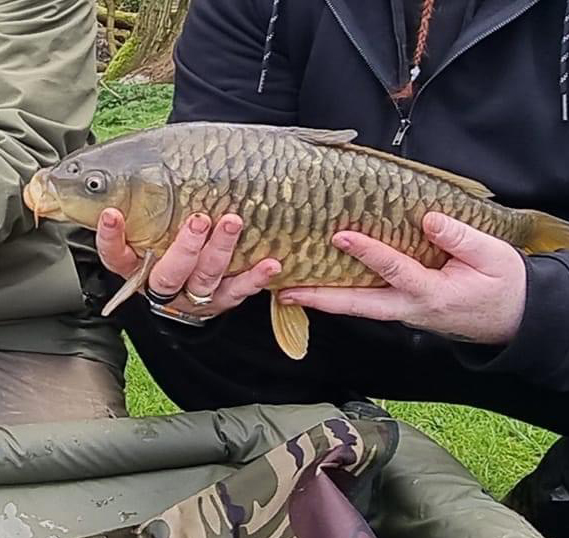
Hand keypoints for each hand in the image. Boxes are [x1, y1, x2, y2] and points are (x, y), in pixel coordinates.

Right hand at [96, 209, 281, 318]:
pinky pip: (237, 292)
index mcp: (135, 265)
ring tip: (232, 222)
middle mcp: (159, 284)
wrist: (191, 273)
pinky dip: (254, 278)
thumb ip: (139, 197)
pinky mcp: (219, 301)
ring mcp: (190, 296)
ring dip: (220, 251)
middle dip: (184, 248)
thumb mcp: (149, 217)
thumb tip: (135, 159)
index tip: (112, 213)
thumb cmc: (168, 229)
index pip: (115, 255)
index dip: (111, 237)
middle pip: (167, 273)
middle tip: (198, 220)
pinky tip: (269, 263)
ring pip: (203, 279)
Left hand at [278, 212, 525, 344]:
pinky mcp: (398, 308)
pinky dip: (338, 296)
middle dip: (320, 298)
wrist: (512, 318)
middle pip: (358, 305)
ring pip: (356, 307)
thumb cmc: (503, 284)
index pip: (394, 269)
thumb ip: (461, 238)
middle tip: (286, 292)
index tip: (342, 235)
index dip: (368, 252)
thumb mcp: (494, 256)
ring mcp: (402, 311)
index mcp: (433, 293)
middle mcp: (409, 307)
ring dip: (322, 300)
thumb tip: (428, 219)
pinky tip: (316, 285)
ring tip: (286, 291)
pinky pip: (364, 303)